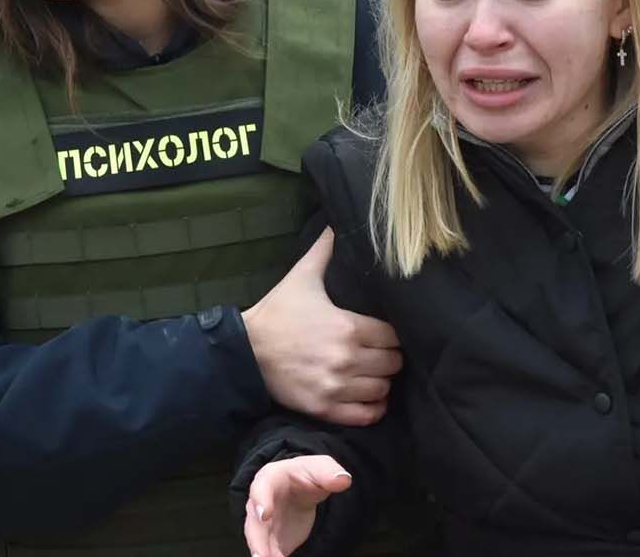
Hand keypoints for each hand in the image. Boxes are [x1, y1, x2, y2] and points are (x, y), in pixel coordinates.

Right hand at [243, 455, 351, 556]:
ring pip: (258, 541)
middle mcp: (258, 503)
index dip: (262, 501)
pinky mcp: (270, 541)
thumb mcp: (320, 468)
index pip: (261, 488)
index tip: (265, 515)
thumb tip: (343, 480)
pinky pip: (270, 553)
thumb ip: (328, 473)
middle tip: (261, 556)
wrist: (300, 489)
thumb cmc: (307, 474)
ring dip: (262, 554)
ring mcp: (262, 525)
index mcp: (269, 479)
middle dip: (257, 540)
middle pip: (255, 522)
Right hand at [244, 228, 402, 425]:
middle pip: (393, 364)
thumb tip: (337, 222)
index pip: (394, 336)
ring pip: (382, 389)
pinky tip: (368, 397)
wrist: (245, 351)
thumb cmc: (277, 313)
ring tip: (373, 373)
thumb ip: (325, 249)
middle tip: (380, 353)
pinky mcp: (325, 408)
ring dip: (381, 382)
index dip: (394, 335)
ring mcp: (336, 387)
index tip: (386, 333)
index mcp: (348, 327)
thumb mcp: (302, 276)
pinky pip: (365, 416)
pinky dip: (372, 408)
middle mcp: (347, 359)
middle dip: (390, 358)